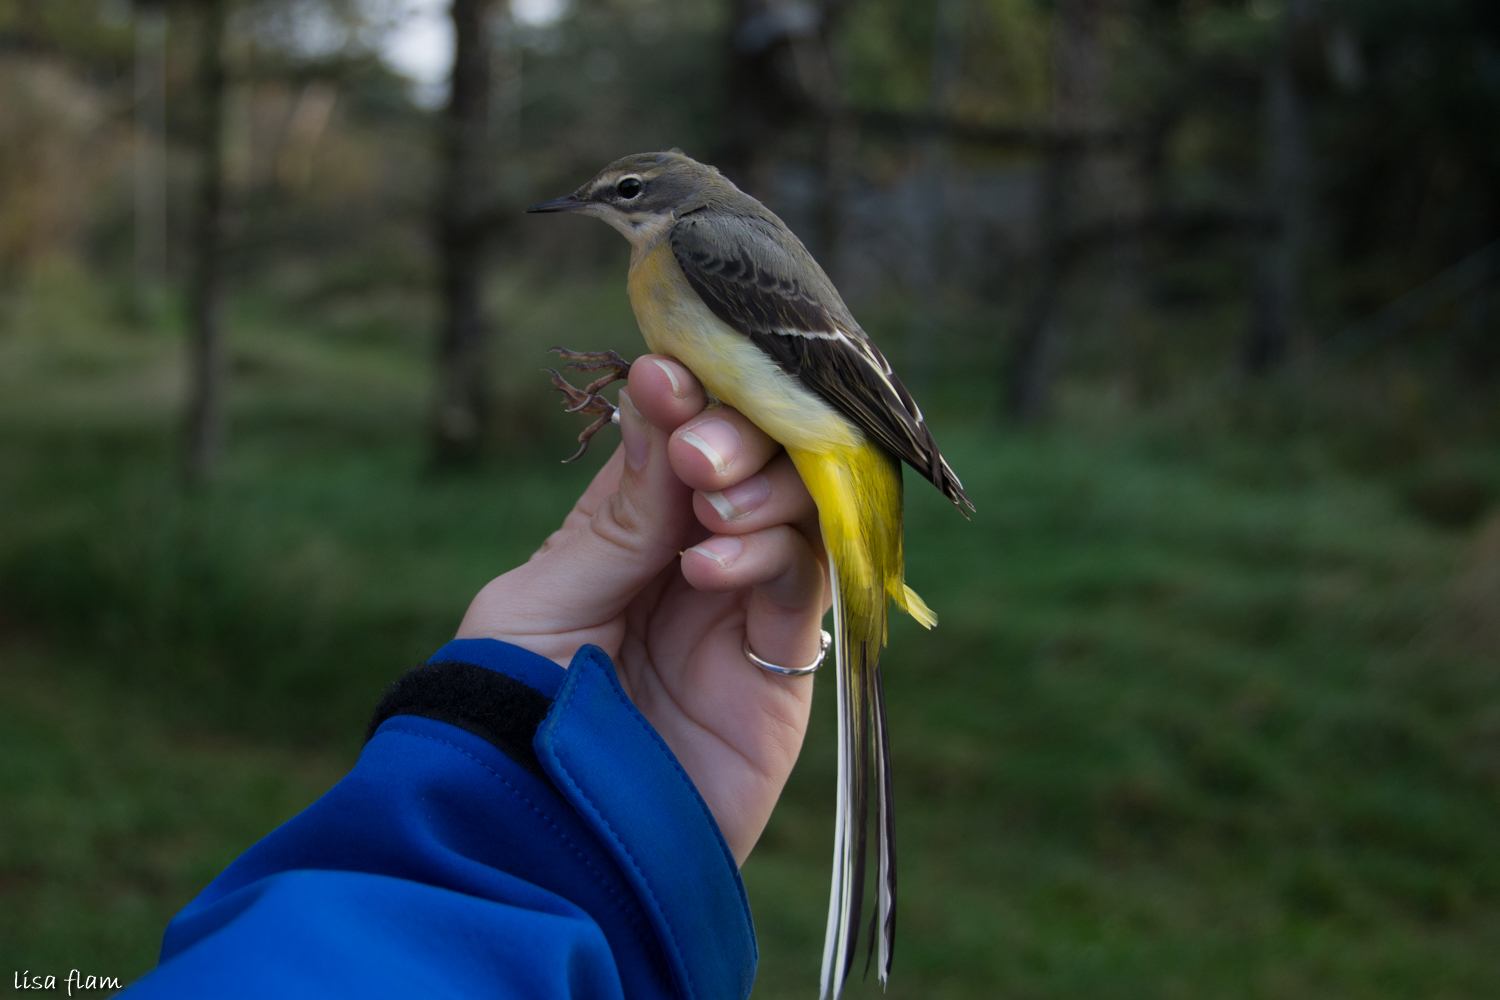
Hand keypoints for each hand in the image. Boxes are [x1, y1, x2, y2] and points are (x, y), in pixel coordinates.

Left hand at [457, 355, 828, 863]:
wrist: (544, 845)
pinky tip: (713, 569)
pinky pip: (803, 584)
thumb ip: (616, 518)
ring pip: (793, 509)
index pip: (673, 441)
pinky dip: (771, 556)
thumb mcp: (542, 606)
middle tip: (697, 455)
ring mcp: (739, 609)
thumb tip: (656, 401)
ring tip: (709, 514)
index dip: (683, 400)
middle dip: (732, 436)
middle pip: (748, 462)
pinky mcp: (779, 666)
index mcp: (622, 534)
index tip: (670, 375)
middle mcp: (688, 559)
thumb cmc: (510, 717)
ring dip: (760, 489)